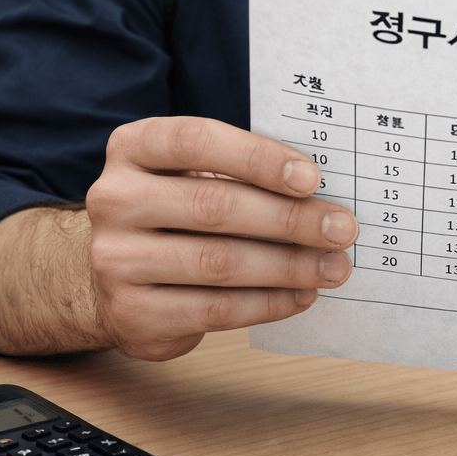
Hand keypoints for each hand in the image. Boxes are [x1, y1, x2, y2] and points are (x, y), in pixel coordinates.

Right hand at [86, 116, 357, 359]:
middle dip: (290, 219)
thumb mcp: (199, 171)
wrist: (121, 268)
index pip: (197, 141)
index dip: (258, 158)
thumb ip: (247, 170)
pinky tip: (302, 295)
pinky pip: (212, 310)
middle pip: (214, 205)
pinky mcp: (129, 314)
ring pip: (217, 262)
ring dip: (288, 266)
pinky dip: (267, 303)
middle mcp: (115, 199)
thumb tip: (322, 193)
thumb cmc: (181, 205)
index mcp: (135, 146)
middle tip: (342, 228)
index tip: (312, 178)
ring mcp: (114, 259)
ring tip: (334, 266)